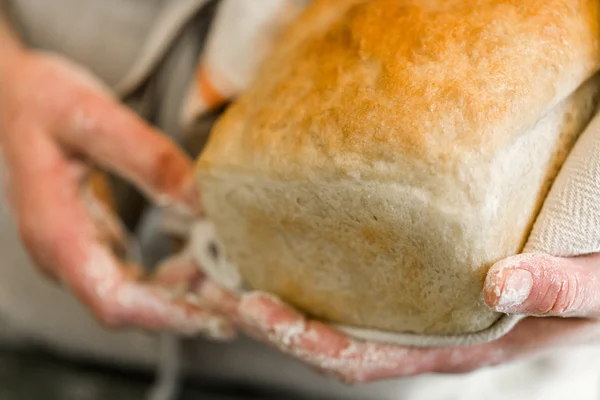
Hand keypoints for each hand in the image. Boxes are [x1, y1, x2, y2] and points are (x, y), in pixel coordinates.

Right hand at [0, 48, 233, 338]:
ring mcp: (75, 251)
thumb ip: (149, 159)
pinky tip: (198, 258)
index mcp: (56, 230)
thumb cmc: (41, 103)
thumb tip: (200, 200)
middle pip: (127, 305)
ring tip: (227, 275)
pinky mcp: (90, 242)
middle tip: (236, 301)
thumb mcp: (95, 116)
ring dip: (182, 292)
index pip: (111, 297)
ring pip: (133, 293)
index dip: (164, 314)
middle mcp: (62, 253)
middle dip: (184, 308)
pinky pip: (132, 274)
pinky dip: (168, 274)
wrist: (13, 98)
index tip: (211, 316)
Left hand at [199, 106, 599, 382]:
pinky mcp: (415, 276)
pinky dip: (314, 270)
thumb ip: (562, 289)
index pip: (367, 359)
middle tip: (216, 282)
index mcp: (456, 343)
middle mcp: (427, 330)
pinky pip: (355, 281)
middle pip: (334, 339)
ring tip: (229, 264)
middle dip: (272, 320)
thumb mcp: (598, 286)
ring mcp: (418, 306)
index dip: (308, 342)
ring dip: (283, 293)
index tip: (256, 308)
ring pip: (337, 311)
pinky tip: (286, 242)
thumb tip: (503, 281)